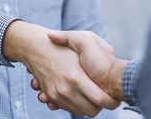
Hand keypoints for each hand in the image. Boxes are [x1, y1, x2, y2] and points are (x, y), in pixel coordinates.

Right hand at [3, 21, 118, 116]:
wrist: (35, 48)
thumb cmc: (63, 45)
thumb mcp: (85, 38)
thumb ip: (101, 45)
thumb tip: (112, 51)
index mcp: (77, 77)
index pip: (100, 100)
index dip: (111, 102)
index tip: (115, 98)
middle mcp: (66, 90)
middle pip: (91, 111)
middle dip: (100, 106)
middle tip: (103, 97)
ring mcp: (57, 95)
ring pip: (79, 112)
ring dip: (87, 106)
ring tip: (91, 95)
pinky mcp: (51, 96)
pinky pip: (67, 108)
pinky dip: (73, 105)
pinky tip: (77, 94)